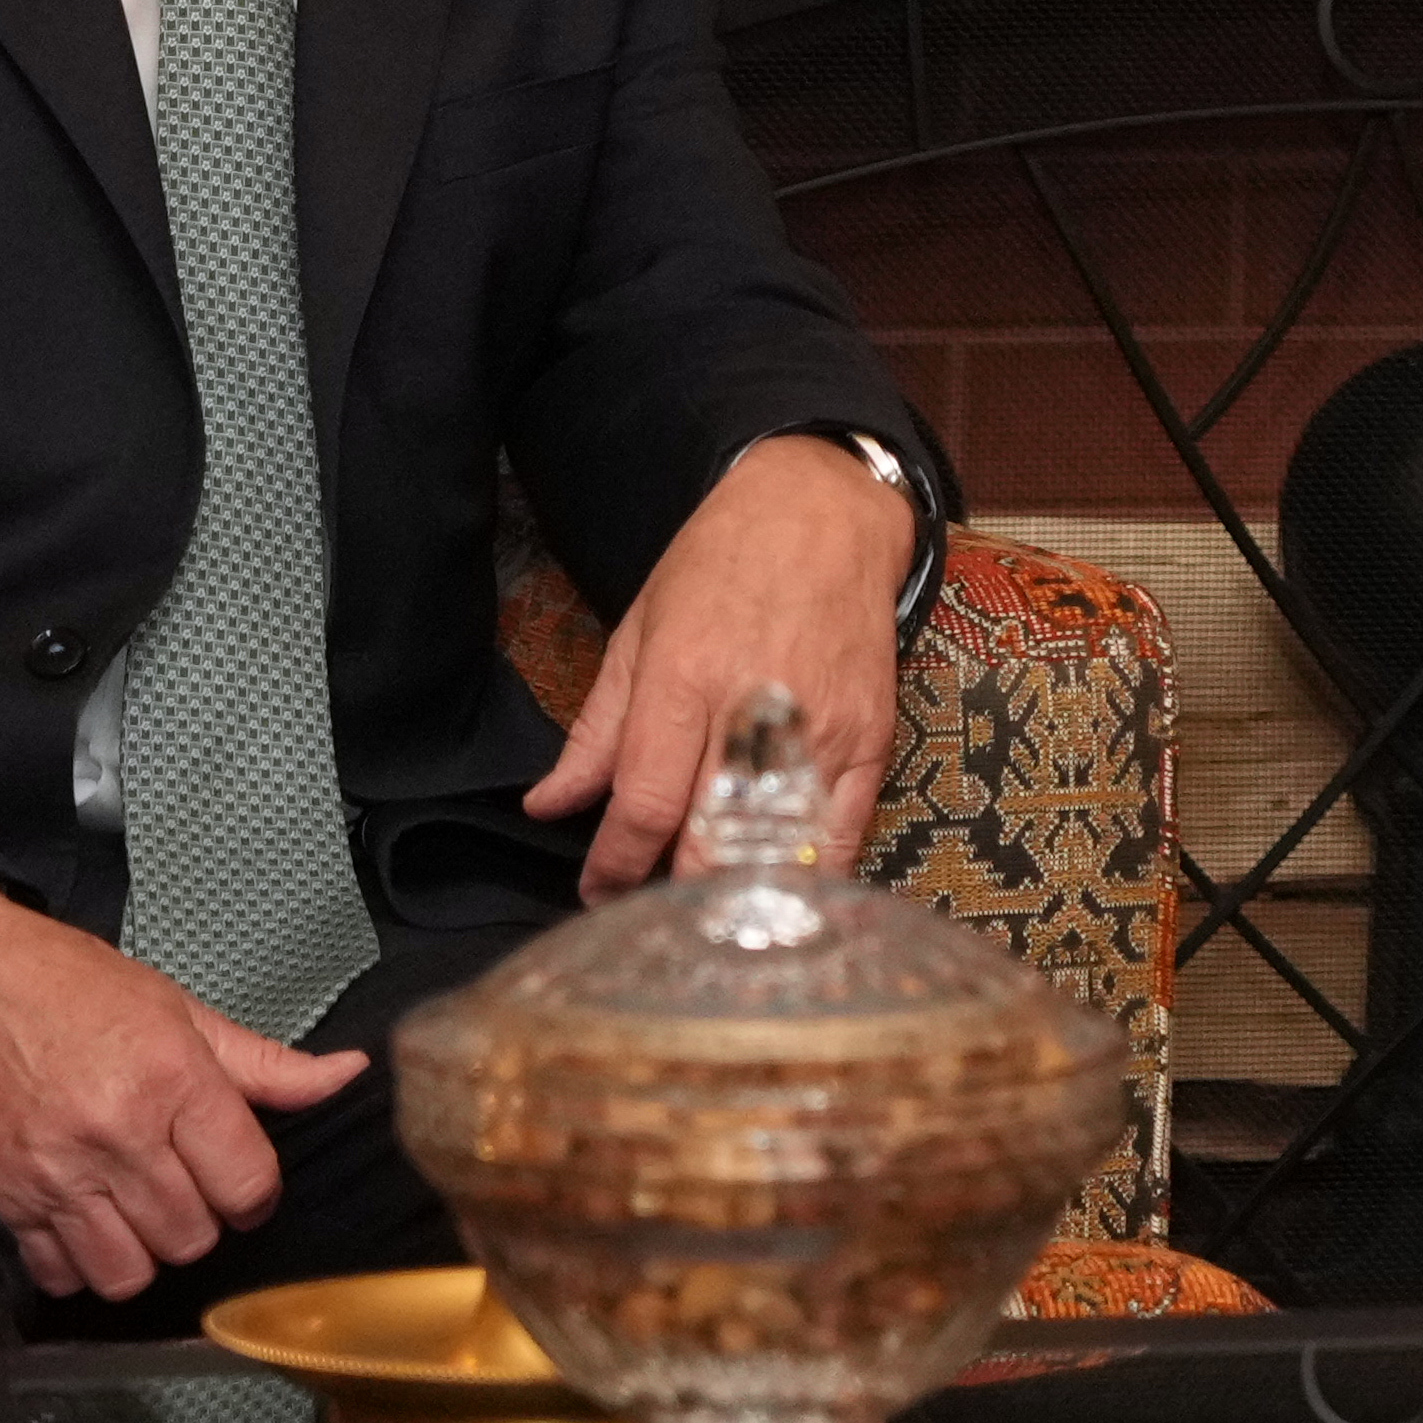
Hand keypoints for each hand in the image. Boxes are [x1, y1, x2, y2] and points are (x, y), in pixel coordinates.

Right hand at [0, 880, 363, 1300]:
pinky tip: (87, 1224)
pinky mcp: (4, 1197)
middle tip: (188, 1186)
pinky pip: (59, 1273)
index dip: (255, 1191)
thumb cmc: (61, 981)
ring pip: (129, 1271)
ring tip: (141, 1212)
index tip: (242, 1180)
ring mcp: (54, 1172)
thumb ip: (265, 1062)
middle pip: (193, 1235)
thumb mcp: (178, 1007)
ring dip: (146, 1252)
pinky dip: (80, 1263)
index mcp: (171, 1079)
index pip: (247, 1183)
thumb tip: (345, 1074)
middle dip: (203, 1219)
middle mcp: (115, 1133)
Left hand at [527, 433, 912, 898]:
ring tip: (701, 907)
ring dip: (734, 892)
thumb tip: (550, 805)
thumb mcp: (639, 629)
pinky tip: (774, 888)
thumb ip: (598, 729)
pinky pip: (841, 837)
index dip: (613, 866)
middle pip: (707, 841)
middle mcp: (753, 710)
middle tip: (644, 909)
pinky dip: (807, 877)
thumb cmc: (722, 563)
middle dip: (668, 892)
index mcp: (684, 678)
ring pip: (776, 850)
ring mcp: (821, 729)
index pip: (643, 805)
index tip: (596, 892)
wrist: (825, 513)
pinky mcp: (871, 739)